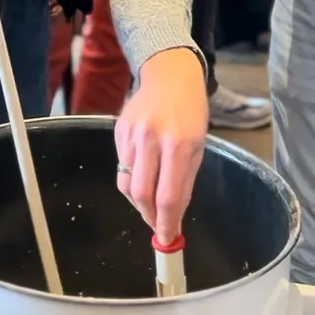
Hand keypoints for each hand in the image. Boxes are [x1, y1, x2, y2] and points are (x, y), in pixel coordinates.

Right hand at [114, 48, 207, 244]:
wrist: (169, 77)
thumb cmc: (190, 112)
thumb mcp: (197, 147)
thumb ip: (185, 182)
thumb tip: (173, 216)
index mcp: (177, 144)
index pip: (167, 196)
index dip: (165, 222)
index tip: (166, 237)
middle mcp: (150, 139)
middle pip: (140, 194)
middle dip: (148, 216)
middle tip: (156, 223)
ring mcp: (130, 134)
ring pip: (126, 184)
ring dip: (138, 200)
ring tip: (150, 201)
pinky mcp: (117, 132)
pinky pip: (121, 166)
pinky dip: (132, 177)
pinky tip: (144, 169)